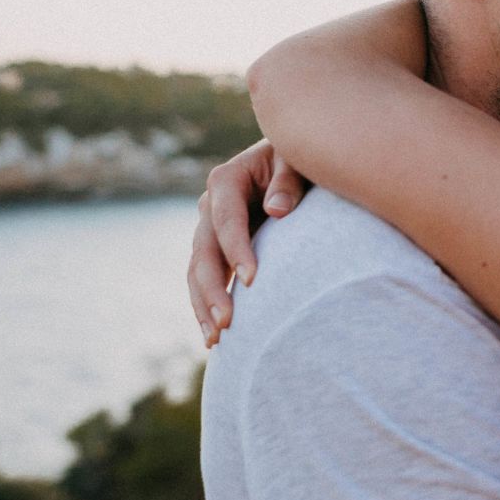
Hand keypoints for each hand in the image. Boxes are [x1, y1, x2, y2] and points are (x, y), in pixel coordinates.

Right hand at [188, 139, 307, 347]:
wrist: (296, 165)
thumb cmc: (302, 160)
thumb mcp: (298, 160)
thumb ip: (290, 181)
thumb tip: (277, 210)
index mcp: (227, 179)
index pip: (227, 219)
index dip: (236, 249)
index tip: (251, 280)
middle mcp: (211, 205)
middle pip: (204, 251)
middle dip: (213, 289)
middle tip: (227, 323)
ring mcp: (210, 229)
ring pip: (197, 271)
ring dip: (203, 305)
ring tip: (215, 339)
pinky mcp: (217, 249)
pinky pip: (206, 280)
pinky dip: (207, 306)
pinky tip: (215, 338)